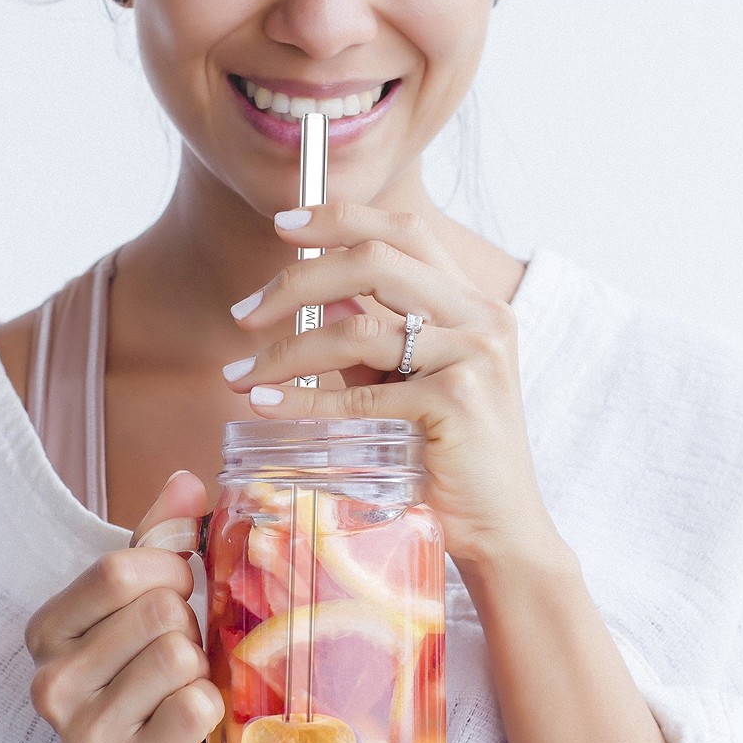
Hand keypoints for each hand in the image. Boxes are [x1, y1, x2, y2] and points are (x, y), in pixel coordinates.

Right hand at [24, 472, 223, 742]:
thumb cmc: (145, 687)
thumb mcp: (139, 609)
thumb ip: (157, 541)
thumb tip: (186, 479)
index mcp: (47, 631)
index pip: (120, 568)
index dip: (169, 571)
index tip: (177, 593)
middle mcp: (52, 681)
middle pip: (156, 609)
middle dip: (187, 624)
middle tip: (180, 655)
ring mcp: (88, 731)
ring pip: (179, 654)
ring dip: (201, 669)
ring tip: (183, 691)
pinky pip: (199, 703)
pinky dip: (215, 708)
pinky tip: (195, 727)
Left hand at [224, 203, 562, 569]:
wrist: (500, 526)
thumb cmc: (450, 456)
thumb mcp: (411, 383)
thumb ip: (373, 338)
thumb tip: (319, 295)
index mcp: (473, 302)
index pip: (404, 228)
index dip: (339, 216)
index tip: (283, 224)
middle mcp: (482, 316)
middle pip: (373, 259)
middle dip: (294, 280)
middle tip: (242, 314)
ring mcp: (474, 356)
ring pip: (358, 328)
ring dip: (286, 350)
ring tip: (242, 373)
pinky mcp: (458, 402)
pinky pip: (363, 394)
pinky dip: (306, 398)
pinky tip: (268, 402)